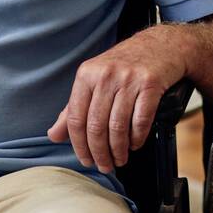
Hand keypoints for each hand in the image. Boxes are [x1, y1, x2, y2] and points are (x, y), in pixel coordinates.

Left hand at [46, 27, 189, 173]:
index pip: (76, 118)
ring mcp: (128, 79)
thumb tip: (53, 135)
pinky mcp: (150, 84)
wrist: (158, 46)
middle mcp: (105, 75)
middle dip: (99, 153)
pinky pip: (140, 121)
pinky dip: (136, 139)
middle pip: (96, 126)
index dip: (79, 146)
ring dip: (118, 150)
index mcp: (86, 74)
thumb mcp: (93, 80)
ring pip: (118, 127)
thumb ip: (73, 108)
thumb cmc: (123, 66)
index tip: (85, 160)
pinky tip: (134, 144)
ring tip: (119, 159)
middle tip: (104, 166)